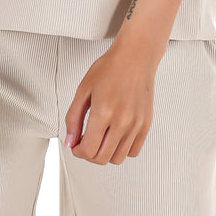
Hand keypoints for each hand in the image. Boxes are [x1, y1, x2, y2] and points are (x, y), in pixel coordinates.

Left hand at [62, 40, 159, 163]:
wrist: (135, 57)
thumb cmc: (110, 68)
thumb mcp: (83, 90)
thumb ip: (73, 118)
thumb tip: (69, 141)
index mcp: (104, 112)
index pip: (89, 150)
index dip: (78, 152)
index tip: (75, 146)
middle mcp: (122, 121)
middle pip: (102, 158)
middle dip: (89, 155)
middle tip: (85, 144)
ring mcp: (136, 124)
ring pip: (118, 158)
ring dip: (105, 154)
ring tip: (100, 140)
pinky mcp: (146, 124)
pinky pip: (133, 151)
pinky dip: (121, 150)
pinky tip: (114, 138)